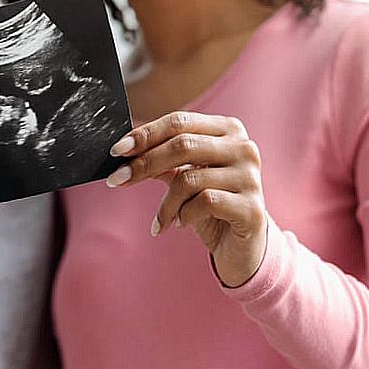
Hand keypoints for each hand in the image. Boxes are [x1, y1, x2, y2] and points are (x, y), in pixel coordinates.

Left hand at [106, 111, 266, 287]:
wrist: (244, 246)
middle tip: (117, 179)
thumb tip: (125, 151)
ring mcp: (250, 177)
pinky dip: (183, 215)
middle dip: (144, 163)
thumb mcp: (186, 178)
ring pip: (190, 179)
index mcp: (228, 130)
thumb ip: (163, 161)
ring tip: (160, 219)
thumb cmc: (212, 206)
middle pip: (183, 145)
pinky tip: (179, 224)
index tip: (117, 151)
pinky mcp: (251, 208)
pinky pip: (204, 203)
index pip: (179, 122)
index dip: (145, 134)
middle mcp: (244, 148)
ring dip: (165, 203)